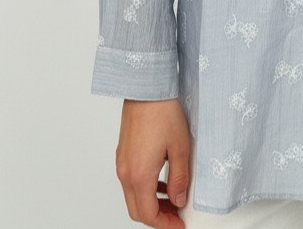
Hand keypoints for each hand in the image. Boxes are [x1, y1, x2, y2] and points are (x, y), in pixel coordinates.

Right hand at [115, 97, 190, 226]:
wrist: (146, 88)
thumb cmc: (163, 112)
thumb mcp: (181, 147)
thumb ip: (180, 178)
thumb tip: (179, 200)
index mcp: (139, 175)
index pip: (148, 214)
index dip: (165, 224)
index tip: (179, 224)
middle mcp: (125, 172)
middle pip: (137, 210)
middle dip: (157, 217)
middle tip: (176, 216)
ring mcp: (122, 162)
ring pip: (133, 196)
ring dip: (151, 203)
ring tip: (172, 200)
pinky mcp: (123, 153)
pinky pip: (131, 181)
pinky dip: (145, 189)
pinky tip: (161, 182)